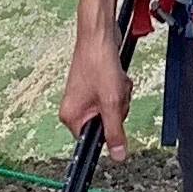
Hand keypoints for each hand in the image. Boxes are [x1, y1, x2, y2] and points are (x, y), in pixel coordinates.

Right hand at [58, 36, 132, 159]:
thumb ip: (115, 132)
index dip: (108, 131)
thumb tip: (117, 155)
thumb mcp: (112, 103)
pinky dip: (119, 88)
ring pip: (113, 109)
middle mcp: (75, 108)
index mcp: (71, 117)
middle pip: (106, 123)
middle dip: (118, 109)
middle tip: (115, 94)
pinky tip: (117, 77)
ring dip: (120, 97)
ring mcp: (85, 97)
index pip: (92, 140)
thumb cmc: (99, 63)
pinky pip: (113, 97)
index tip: (114, 117)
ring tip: (116, 82)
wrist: (99, 35)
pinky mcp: (95, 86)